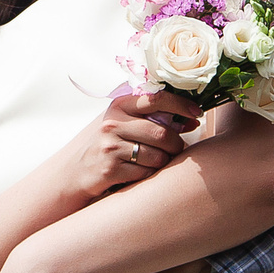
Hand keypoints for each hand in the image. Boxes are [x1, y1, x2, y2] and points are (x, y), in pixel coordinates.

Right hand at [63, 88, 202, 203]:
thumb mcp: (122, 124)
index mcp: (119, 106)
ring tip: (155, 162)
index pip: (156, 98)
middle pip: (161, 132)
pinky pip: (146, 173)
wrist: (76, 173)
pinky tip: (141, 173)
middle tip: (177, 149)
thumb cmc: (108, 146)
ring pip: (157, 156)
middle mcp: (112, 123)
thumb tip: (190, 119)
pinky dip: (150, 175)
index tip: (197, 113)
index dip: (181, 105)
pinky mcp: (110, 169)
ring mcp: (110, 147)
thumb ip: (151, 118)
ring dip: (163, 162)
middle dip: (176, 144)